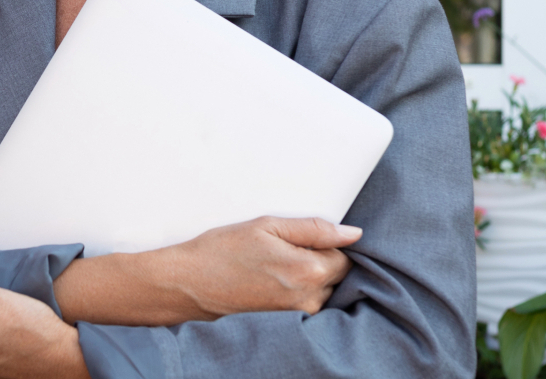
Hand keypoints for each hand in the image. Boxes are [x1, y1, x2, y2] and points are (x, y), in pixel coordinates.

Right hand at [53, 215, 361, 325]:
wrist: (190, 283)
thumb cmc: (223, 250)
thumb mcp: (268, 226)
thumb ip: (315, 229)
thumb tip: (354, 234)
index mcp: (309, 270)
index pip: (346, 253)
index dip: (327, 240)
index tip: (302, 236)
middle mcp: (310, 297)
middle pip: (339, 272)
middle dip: (322, 256)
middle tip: (286, 247)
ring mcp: (299, 312)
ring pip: (325, 286)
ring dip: (311, 272)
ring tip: (276, 262)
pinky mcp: (289, 319)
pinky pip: (311, 298)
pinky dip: (300, 285)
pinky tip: (273, 276)